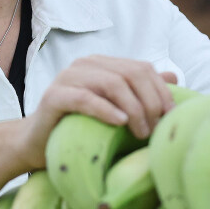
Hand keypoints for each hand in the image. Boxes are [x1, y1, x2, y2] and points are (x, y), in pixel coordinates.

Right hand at [18, 55, 176, 169]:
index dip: (161, 91)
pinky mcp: (53, 96)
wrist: (36, 144)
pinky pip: (84, 98)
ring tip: (141, 132)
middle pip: (130, 74)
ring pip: (110, 83)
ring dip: (132, 109)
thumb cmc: (80, 128)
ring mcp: (67, 77)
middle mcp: (85, 65)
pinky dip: (106, 109)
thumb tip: (173, 76)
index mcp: (102, 64)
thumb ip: (141, 92)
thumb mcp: (116, 110)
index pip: (141, 68)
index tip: (170, 117)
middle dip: (149, 102)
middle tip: (155, 129)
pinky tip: (120, 122)